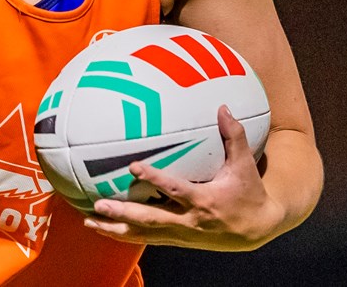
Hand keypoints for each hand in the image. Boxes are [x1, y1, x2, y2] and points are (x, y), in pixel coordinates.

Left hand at [83, 105, 282, 250]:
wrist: (257, 230)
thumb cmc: (249, 193)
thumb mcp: (244, 165)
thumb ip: (234, 136)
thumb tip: (223, 107)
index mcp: (204, 201)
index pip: (175, 190)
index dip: (155, 179)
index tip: (133, 167)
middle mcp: (189, 220)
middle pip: (151, 219)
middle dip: (124, 213)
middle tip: (99, 204)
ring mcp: (181, 233)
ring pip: (144, 233)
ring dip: (116, 229)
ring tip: (90, 221)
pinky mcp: (177, 239)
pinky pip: (147, 238)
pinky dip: (124, 234)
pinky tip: (103, 229)